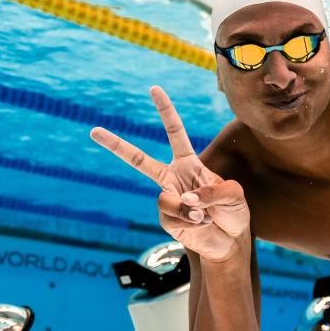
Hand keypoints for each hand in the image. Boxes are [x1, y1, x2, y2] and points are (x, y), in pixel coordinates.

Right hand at [90, 86, 249, 261]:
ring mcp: (167, 199)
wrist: (230, 241)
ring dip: (190, 207)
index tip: (153, 89)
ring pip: (164, 197)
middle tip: (94, 131)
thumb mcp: (235, 194)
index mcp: (188, 163)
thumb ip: (214, 190)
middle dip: (117, 146)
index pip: (175, 133)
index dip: (165, 111)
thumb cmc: (233, 212)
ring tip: (206, 215)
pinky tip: (201, 223)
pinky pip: (171, 215)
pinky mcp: (166, 220)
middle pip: (140, 160)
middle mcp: (173, 178)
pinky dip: (190, 220)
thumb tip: (187, 199)